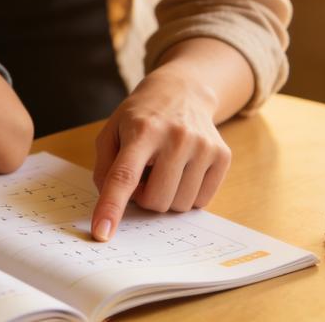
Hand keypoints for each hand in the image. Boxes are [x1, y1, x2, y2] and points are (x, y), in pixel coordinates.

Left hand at [90, 72, 230, 240]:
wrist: (182, 91)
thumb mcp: (111, 131)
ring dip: (166, 197)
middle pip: (155, 200)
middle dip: (143, 198)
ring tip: (163, 169)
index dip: (111, 207)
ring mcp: (203, 146)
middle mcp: (176, 137)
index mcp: (142, 130)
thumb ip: (104, 168)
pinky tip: (182, 169)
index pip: (124, 175)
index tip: (101, 232)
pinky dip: (186, 194)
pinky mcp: (223, 156)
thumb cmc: (140, 117)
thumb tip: (110, 202)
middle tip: (143, 174)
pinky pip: (200, 201)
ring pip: (179, 205)